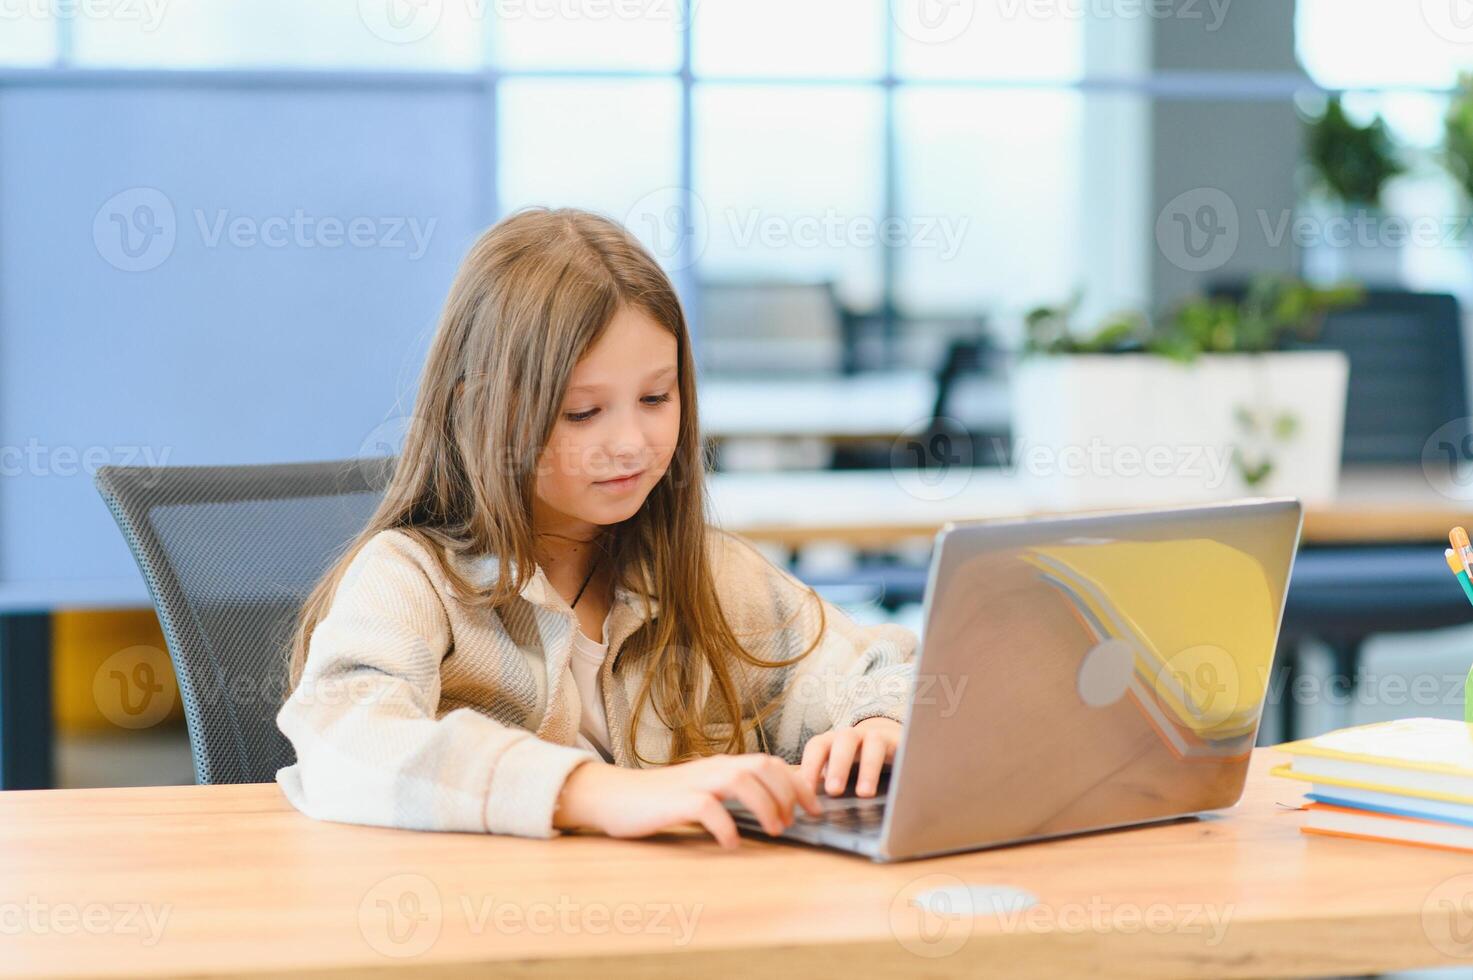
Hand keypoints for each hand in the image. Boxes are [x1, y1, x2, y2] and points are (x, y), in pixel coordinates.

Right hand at [553, 753, 820, 848]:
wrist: (614, 796)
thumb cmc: (660, 800)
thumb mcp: (702, 791)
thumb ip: (731, 794)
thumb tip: (770, 808)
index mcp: (722, 765)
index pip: (770, 763)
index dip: (797, 783)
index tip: (814, 808)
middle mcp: (713, 767)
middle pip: (763, 766)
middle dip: (787, 793)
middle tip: (794, 822)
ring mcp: (694, 781)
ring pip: (742, 779)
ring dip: (765, 805)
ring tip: (774, 830)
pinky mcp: (676, 801)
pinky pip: (708, 808)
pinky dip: (726, 826)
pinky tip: (732, 844)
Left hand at [800, 717, 901, 797]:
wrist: (887, 745)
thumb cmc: (855, 763)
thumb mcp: (837, 772)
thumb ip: (826, 784)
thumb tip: (809, 808)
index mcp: (831, 742)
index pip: (817, 747)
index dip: (810, 766)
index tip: (805, 790)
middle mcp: (852, 736)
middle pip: (842, 743)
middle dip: (838, 766)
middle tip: (834, 791)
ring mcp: (876, 736)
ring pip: (872, 743)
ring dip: (868, 768)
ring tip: (865, 794)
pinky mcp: (899, 742)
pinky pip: (900, 747)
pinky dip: (899, 759)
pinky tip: (899, 780)